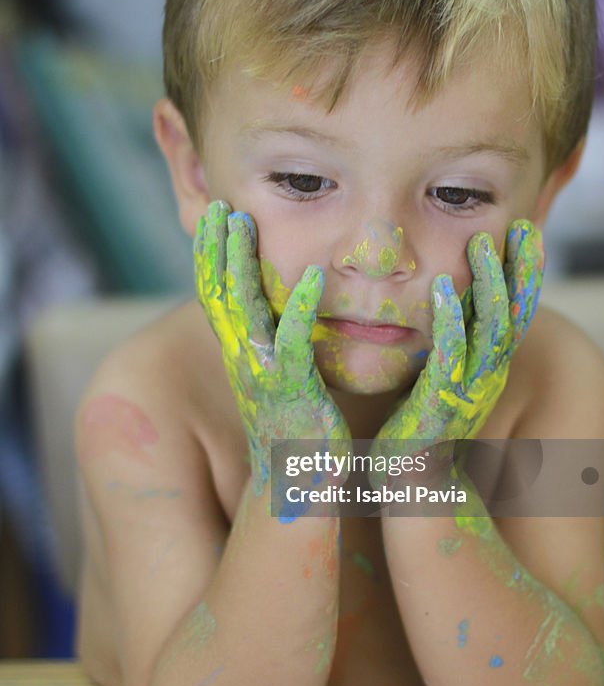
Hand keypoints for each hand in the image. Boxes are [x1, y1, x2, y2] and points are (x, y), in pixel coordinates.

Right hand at [194, 200, 351, 498]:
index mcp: (242, 354)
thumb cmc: (297, 425)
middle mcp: (243, 360)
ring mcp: (263, 374)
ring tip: (243, 222)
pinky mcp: (293, 390)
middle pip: (217, 293)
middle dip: (215, 247)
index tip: (213, 216)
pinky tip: (313, 278)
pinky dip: (300, 308)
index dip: (209, 255)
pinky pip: (292, 342)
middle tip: (218, 205)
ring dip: (240, 263)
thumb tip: (281, 310)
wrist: (302, 480)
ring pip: (241, 309)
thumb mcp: (279, 376)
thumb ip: (277, 341)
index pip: (215, 296)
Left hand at [370, 219, 543, 457]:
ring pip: (492, 331)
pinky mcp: (441, 405)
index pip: (516, 312)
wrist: (408, 482)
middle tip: (522, 227)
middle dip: (521, 270)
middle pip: (516, 315)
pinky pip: (451, 355)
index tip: (527, 232)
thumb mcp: (442, 377)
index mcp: (490, 367)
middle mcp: (489, 376)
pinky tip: (439, 288)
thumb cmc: (419, 425)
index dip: (526, 274)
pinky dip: (449, 320)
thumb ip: (450, 343)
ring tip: (481, 245)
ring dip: (489, 285)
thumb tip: (444, 303)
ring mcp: (469, 391)